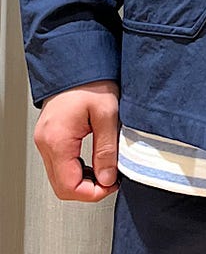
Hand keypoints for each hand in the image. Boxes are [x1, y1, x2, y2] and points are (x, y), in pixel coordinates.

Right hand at [34, 79, 120, 201]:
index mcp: (57, 140)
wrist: (79, 60)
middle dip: (88, 190)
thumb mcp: (107, 114)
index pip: (69, 187)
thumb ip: (107, 150)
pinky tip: (94, 162)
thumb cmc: (92, 80)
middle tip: (111, 181)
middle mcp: (45, 142)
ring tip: (106, 170)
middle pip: (61, 186)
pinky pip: (59, 162)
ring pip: (59, 176)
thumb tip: (108, 178)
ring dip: (82, 180)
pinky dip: (76, 168)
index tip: (112, 185)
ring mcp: (44, 139)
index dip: (93, 193)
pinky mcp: (49, 134)